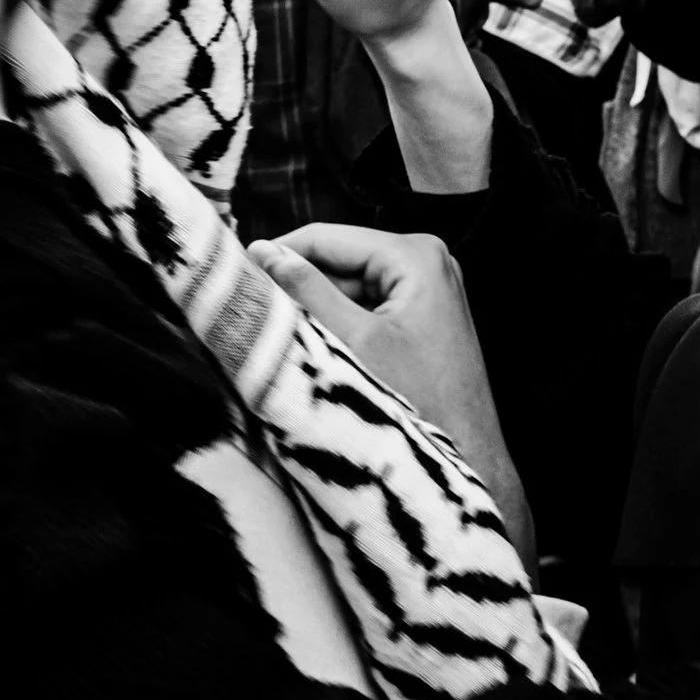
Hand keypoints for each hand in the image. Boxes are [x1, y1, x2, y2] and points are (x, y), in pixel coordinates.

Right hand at [248, 224, 533, 567]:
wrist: (470, 461)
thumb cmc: (419, 403)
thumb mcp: (351, 341)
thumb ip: (305, 291)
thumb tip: (262, 253)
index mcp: (416, 254)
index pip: (325, 238)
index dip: (274, 255)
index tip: (230, 276)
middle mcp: (427, 260)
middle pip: (336, 262)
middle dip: (294, 288)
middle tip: (247, 314)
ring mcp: (427, 289)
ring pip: (347, 288)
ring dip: (312, 310)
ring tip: (275, 338)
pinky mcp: (422, 318)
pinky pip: (365, 309)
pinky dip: (336, 326)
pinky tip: (311, 352)